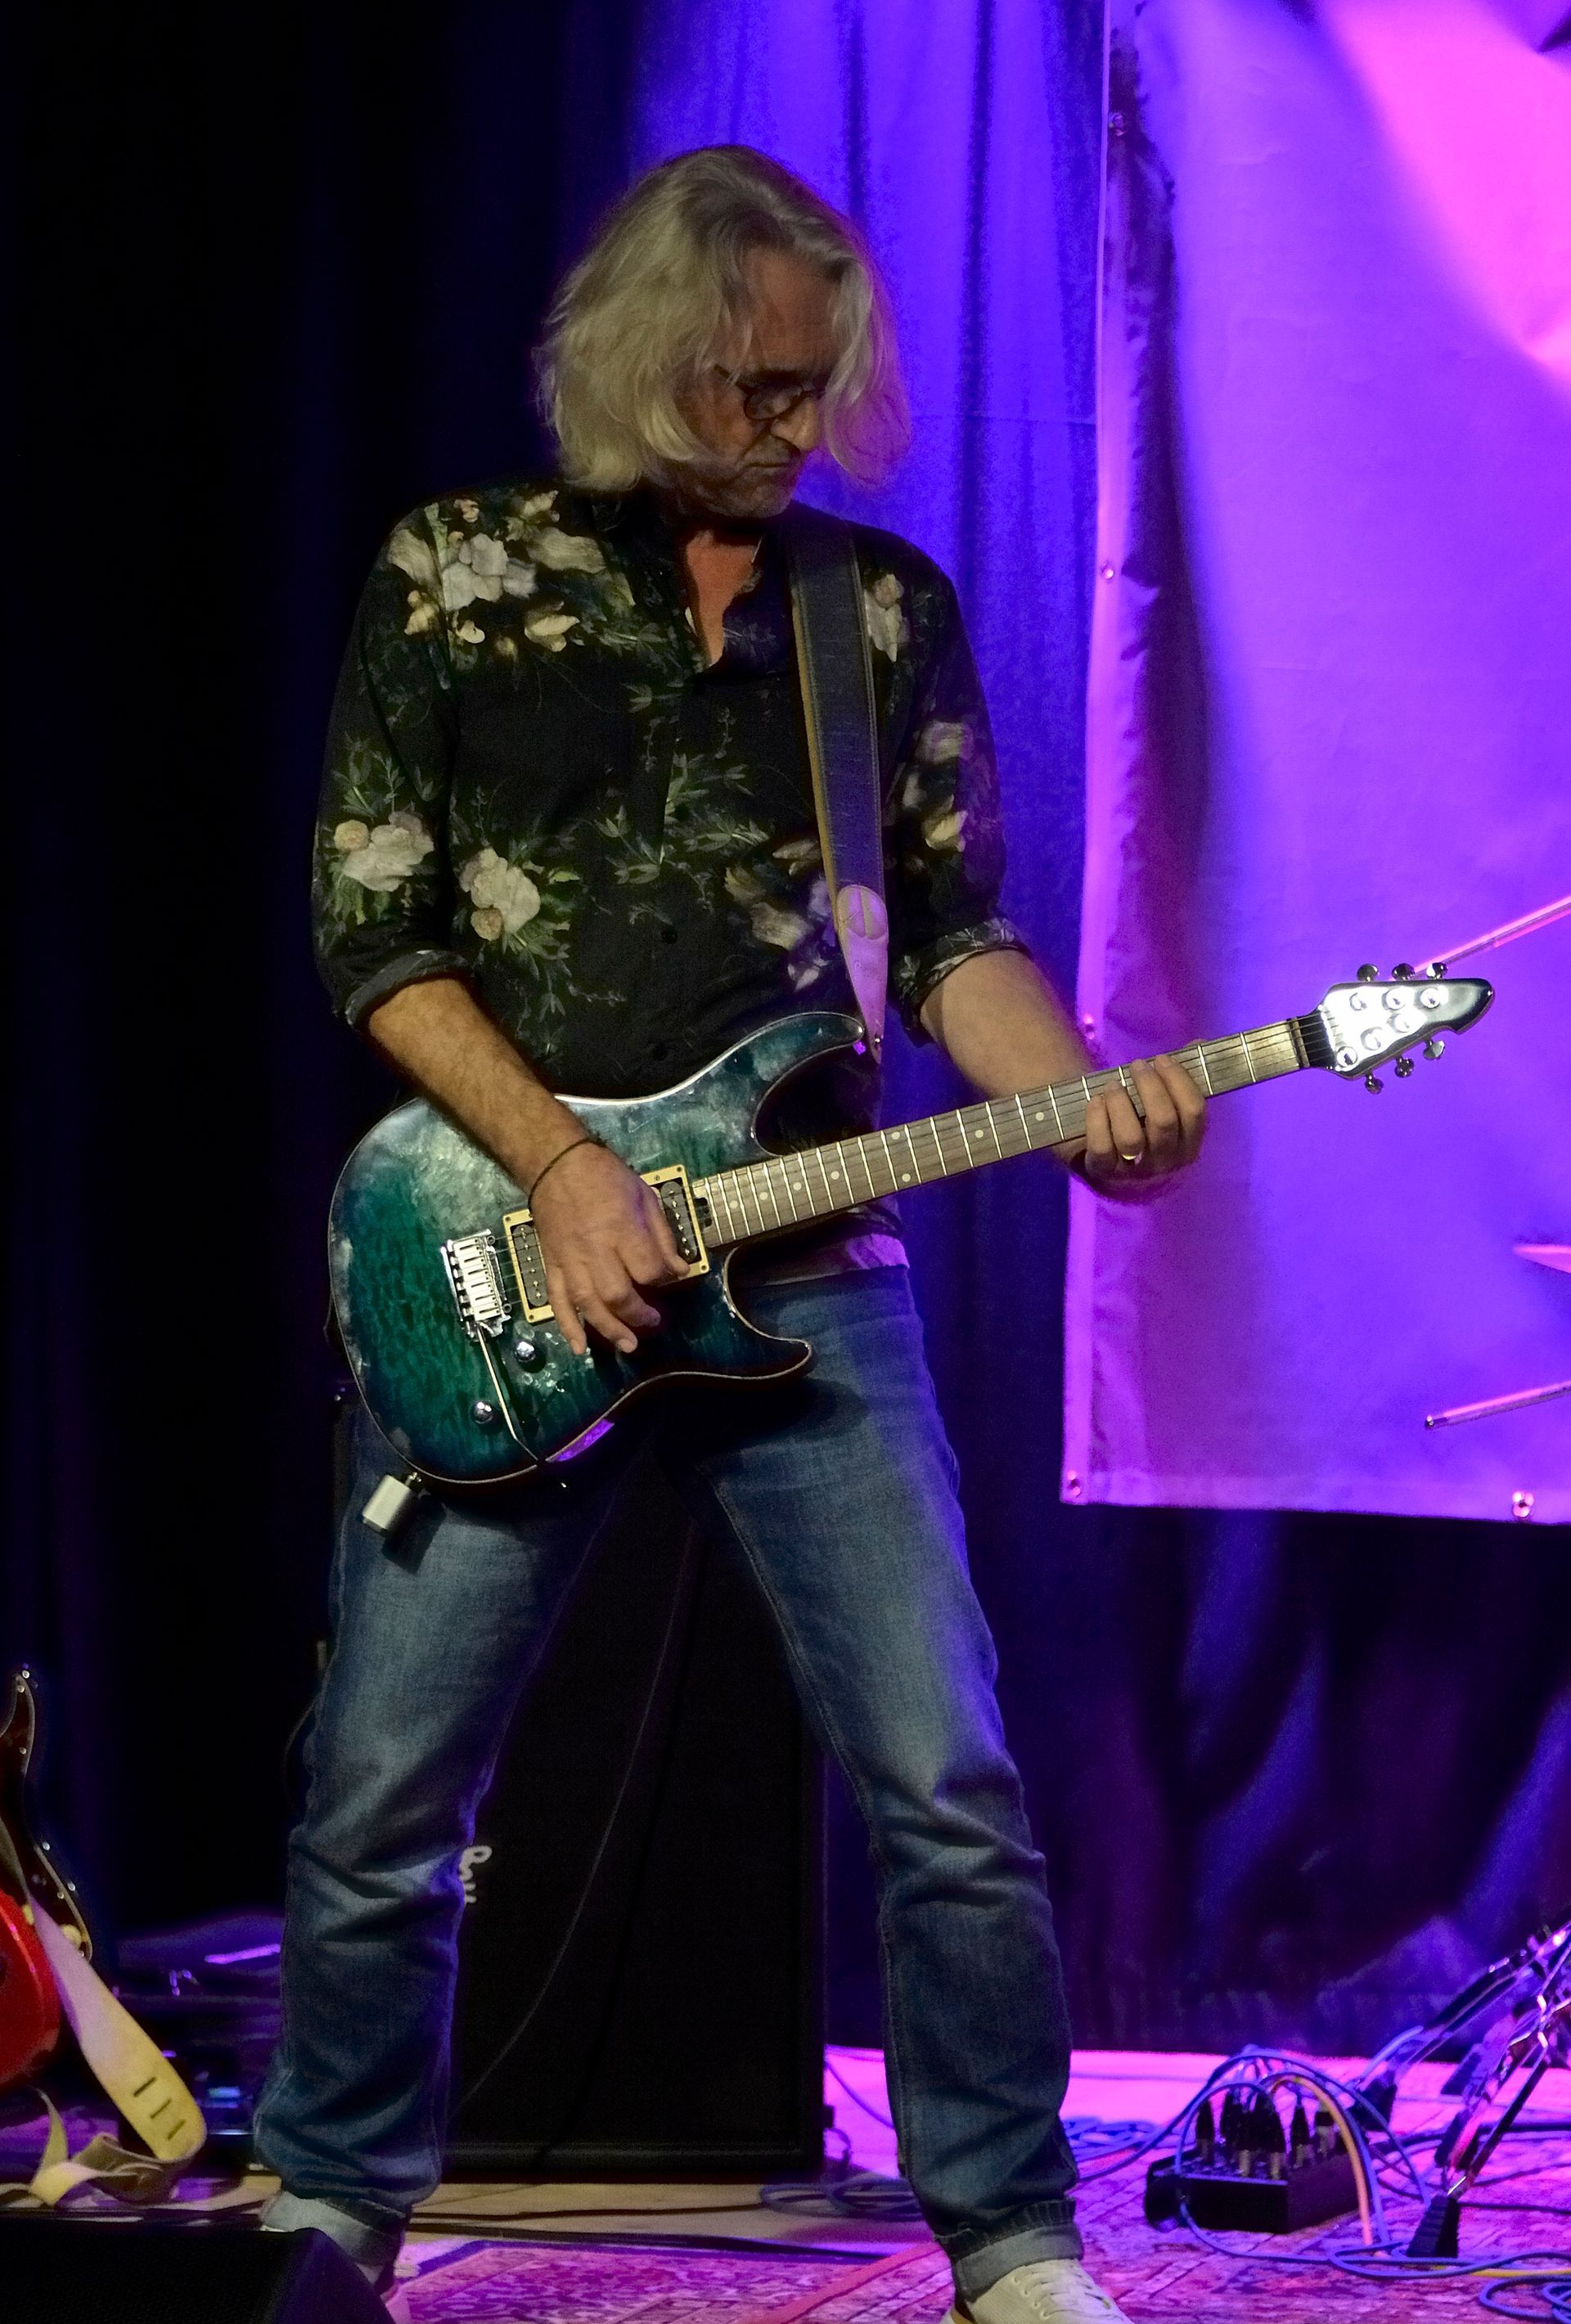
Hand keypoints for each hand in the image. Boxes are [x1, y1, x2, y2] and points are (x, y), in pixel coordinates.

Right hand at [530, 1141, 687, 1356]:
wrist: (555, 1164)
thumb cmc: (606, 1176)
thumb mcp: (645, 1196)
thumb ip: (663, 1236)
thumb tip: (680, 1271)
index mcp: (622, 1228)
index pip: (648, 1269)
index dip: (662, 1280)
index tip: (668, 1278)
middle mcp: (594, 1249)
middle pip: (616, 1295)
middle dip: (637, 1314)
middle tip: (652, 1321)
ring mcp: (570, 1260)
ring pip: (587, 1304)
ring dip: (608, 1330)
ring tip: (628, 1345)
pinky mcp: (552, 1265)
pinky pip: (556, 1301)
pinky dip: (567, 1327)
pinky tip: (580, 1349)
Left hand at [1079, 1057, 1205, 1197]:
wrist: (1113, 1166)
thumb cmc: (1145, 1126)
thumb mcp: (1168, 1108)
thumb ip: (1183, 1078)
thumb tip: (1200, 1044)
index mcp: (1189, 1145)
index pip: (1195, 1112)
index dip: (1179, 1080)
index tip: (1162, 1059)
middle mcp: (1165, 1161)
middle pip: (1164, 1121)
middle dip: (1150, 1086)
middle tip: (1137, 1065)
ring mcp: (1134, 1170)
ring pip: (1131, 1137)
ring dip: (1121, 1103)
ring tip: (1113, 1084)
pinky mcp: (1103, 1170)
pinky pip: (1101, 1147)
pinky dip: (1097, 1119)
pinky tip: (1095, 1100)